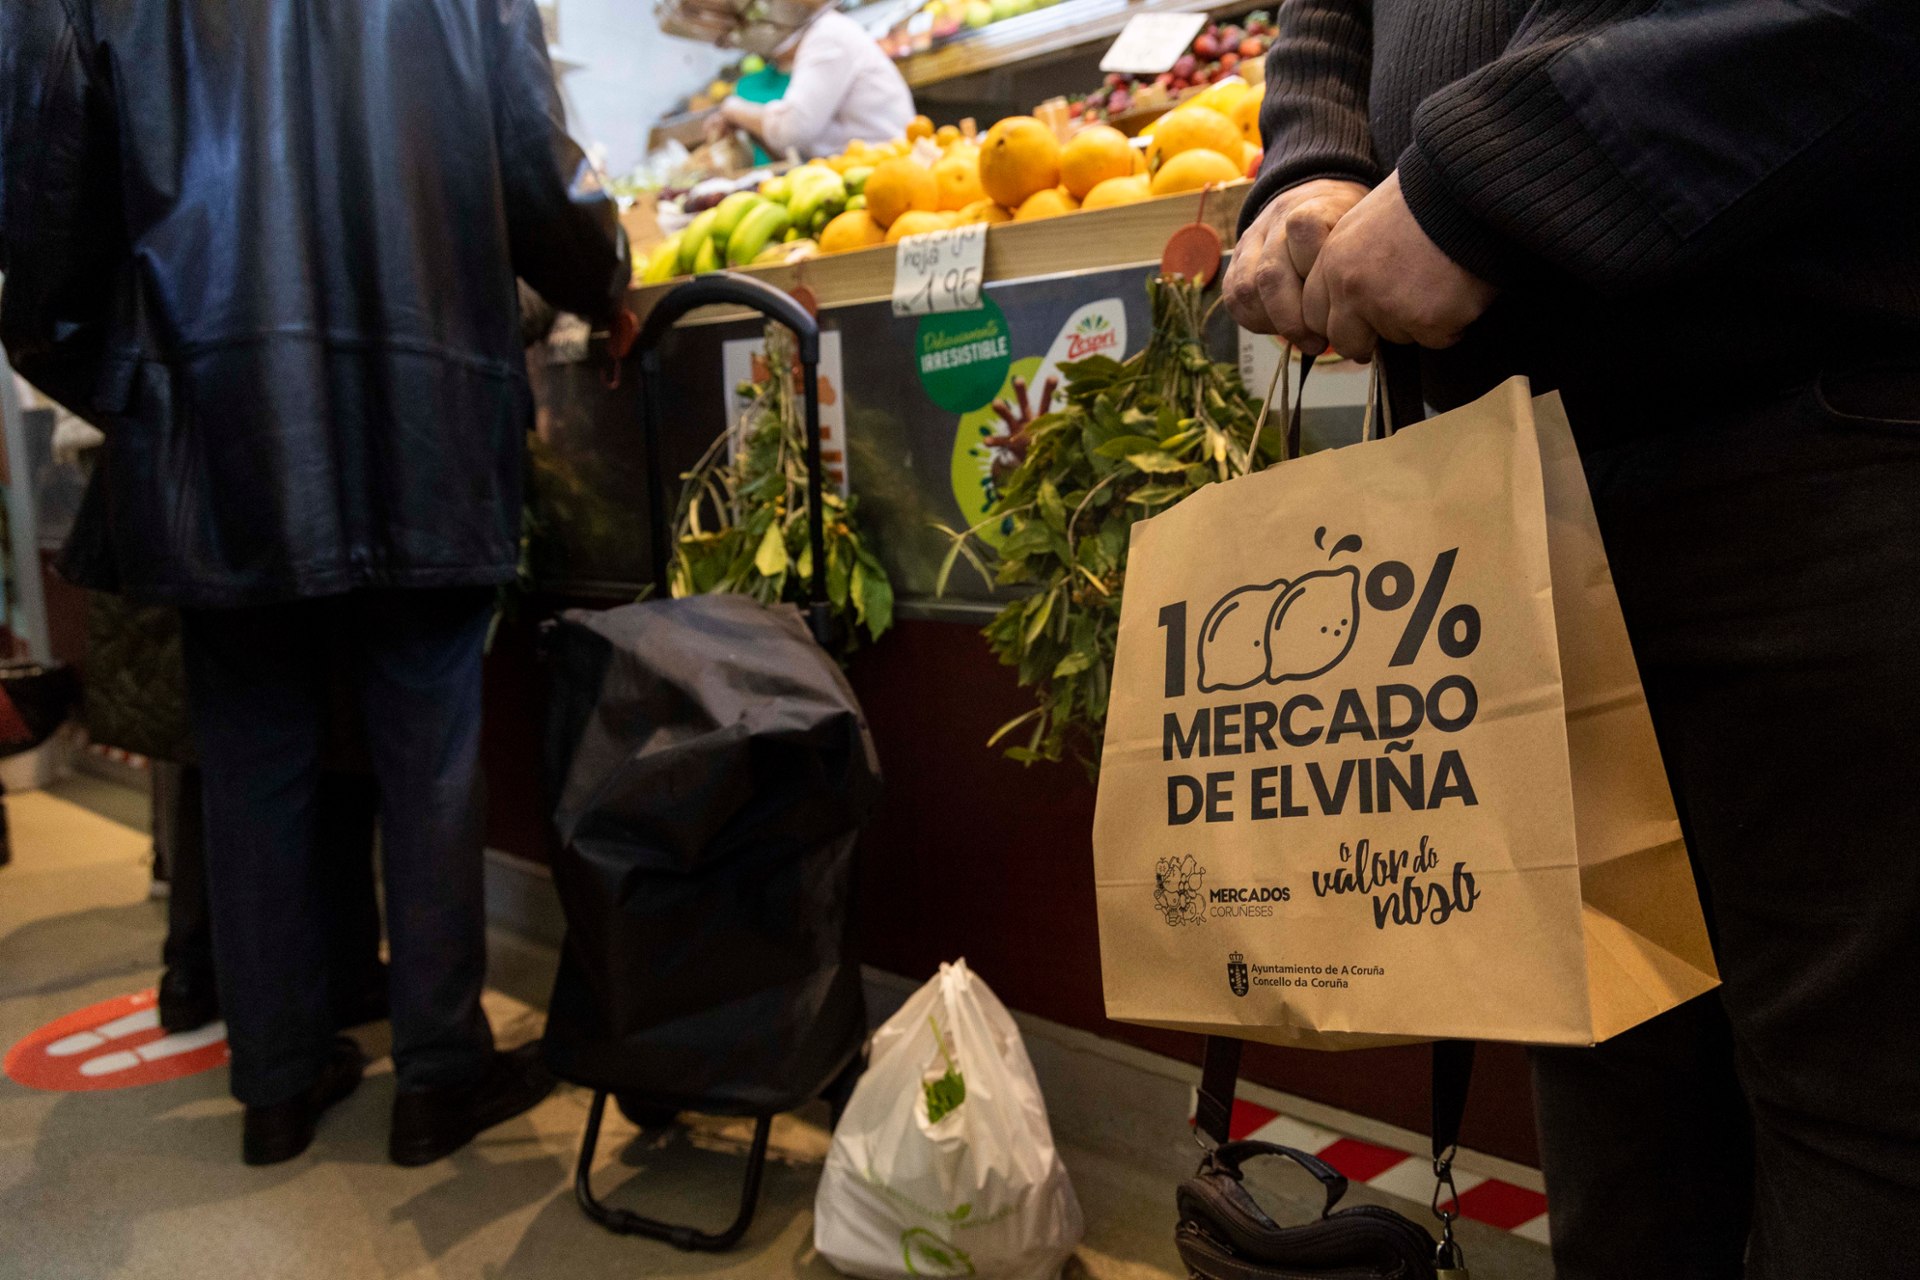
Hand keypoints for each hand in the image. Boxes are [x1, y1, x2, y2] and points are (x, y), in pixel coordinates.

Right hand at [1224, 178, 1368, 353]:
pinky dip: (1256, 321)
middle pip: (1270, 274)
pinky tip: (1281, 327)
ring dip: (1273, 323)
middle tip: (1317, 342)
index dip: (1317, 272)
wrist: (1316, 198)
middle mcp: (1275, 218)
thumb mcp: (1366, 228)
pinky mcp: (1236, 260)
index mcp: (1312, 204)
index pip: (1303, 229)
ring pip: (1247, 290)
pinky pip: (1234, 299)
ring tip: (1301, 338)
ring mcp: (1251, 239)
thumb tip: (1364, 319)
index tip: (1339, 304)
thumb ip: (1360, 259)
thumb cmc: (1348, 227)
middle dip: (1294, 319)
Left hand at [1301, 170, 1496, 360]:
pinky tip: (1459, 290)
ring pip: (1396, 339)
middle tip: (1397, 322)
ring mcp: (1387, 307)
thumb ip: (1349, 263)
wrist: (1467, 191)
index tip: (1357, 327)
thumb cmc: (1424, 199)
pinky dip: (1451, 323)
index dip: (1338, 323)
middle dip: (1367, 342)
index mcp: (1332, 261)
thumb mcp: (1365, 222)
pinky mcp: (1426, 321)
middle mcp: (1352, 288)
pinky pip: (1437, 339)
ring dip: (1417, 322)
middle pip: (1346, 342)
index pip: (1314, 315)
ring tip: (1439, 283)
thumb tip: (1351, 302)